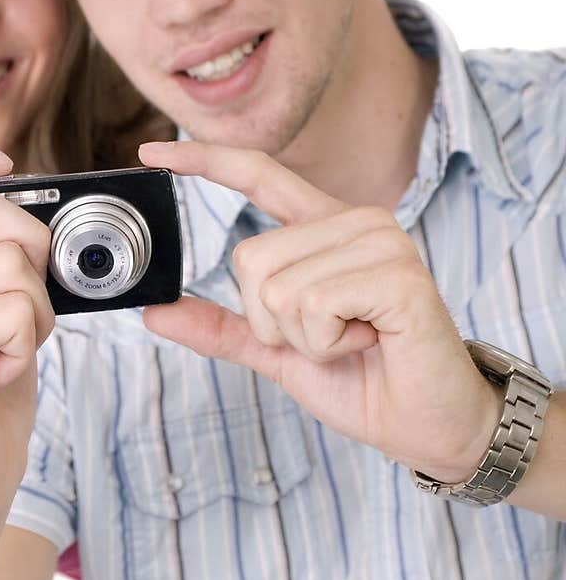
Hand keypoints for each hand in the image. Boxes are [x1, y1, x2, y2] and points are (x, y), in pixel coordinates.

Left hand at [138, 141, 500, 480]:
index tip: (152, 154)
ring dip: (303, 337)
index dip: (205, 162)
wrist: (426, 425)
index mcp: (325, 228)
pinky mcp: (398, 274)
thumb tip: (155, 312)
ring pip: (278, 286)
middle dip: (271, 322)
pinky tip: (369, 342)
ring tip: (354, 340)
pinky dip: (328, 342)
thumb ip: (223, 328)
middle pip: (250, 258)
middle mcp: (354, 222)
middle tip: (330, 336)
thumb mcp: (277, 353)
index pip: (259, 173)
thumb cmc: (365, 382)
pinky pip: (314, 304)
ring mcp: (381, 242)